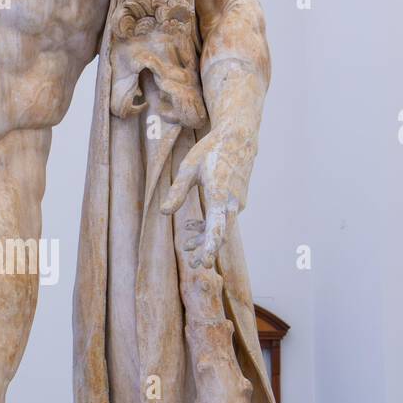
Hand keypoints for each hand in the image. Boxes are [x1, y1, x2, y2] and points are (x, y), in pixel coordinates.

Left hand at [160, 127, 252, 267]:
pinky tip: (192, 226)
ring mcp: (237, 203)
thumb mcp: (188, 167)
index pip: (217, 227)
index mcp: (220, 194)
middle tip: (192, 263)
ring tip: (186, 246)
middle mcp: (232, 202)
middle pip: (220, 234)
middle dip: (205, 249)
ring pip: (221, 227)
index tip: (204, 263)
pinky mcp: (236, 202)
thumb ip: (177, 191)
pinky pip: (223, 219)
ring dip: (204, 238)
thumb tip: (164, 212)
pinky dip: (210, 226)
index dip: (209, 247)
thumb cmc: (211, 150)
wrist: (238, 138)